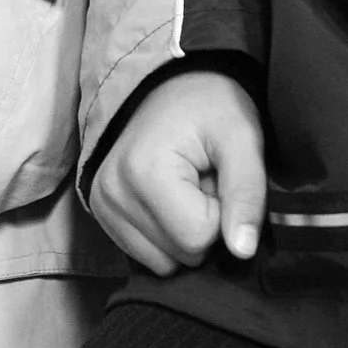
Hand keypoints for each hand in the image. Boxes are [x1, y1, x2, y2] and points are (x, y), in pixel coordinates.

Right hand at [90, 69, 266, 275]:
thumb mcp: (242, 138)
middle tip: (202, 179)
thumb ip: (246, 194)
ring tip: (187, 186)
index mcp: (142, 172)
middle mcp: (111, 192)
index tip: (216, 177)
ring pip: (163, 263)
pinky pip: (145, 255)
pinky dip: (165, 235)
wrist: (173, 84)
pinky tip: (168, 198)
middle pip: (180, 255)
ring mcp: (100, 204)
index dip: (220, 213)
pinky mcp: (100, 212)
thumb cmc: (211, 106)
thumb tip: (242, 251)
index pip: (197, 238)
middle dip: (203, 223)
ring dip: (184, 231)